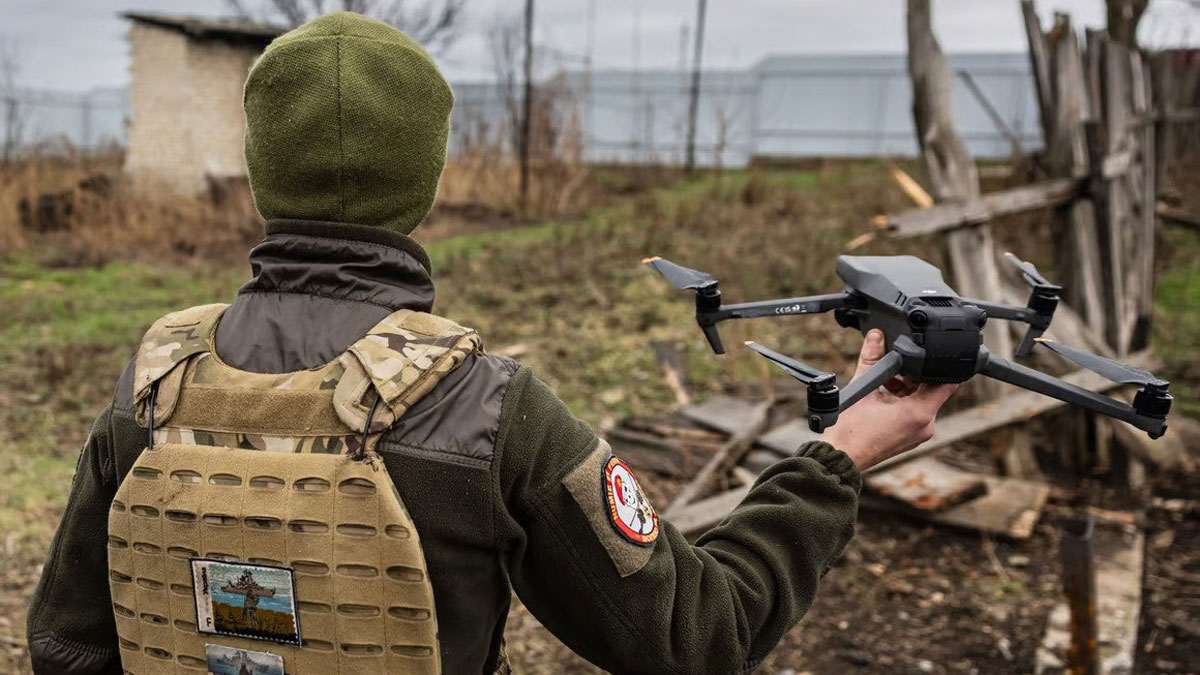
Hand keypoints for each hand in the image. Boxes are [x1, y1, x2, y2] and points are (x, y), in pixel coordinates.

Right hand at [822, 329, 957, 470]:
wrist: (840, 457)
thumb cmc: (851, 431)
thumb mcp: (863, 388)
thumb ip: (872, 358)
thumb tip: (876, 336)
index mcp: (920, 413)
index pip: (947, 383)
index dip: (942, 365)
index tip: (932, 354)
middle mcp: (925, 425)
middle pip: (931, 389)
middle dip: (915, 375)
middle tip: (895, 365)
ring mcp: (918, 433)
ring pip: (922, 400)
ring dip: (907, 387)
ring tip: (884, 381)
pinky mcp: (910, 437)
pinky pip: (914, 412)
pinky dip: (903, 401)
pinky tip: (883, 394)